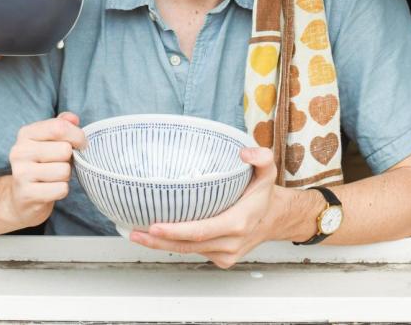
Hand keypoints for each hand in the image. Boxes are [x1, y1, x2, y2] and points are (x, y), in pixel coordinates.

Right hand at [6, 113, 85, 228]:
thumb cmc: (41, 165)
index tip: (81, 144)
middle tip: (60, 164)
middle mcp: (20, 151)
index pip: (59, 127)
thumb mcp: (48, 141)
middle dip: (69, 159)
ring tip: (54, 177)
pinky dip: (61, 190)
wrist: (20, 198)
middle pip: (64, 150)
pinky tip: (50, 190)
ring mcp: (21, 173)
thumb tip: (73, 118)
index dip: (77, 135)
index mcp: (26, 134)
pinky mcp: (27, 194)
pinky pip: (61, 189)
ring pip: (64, 171)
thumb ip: (61, 125)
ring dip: (65, 176)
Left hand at [130, 147, 278, 268]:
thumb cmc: (263, 196)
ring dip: (162, 245)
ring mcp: (225, 254)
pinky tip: (158, 237)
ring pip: (188, 251)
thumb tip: (243, 152)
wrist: (274, 219)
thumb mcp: (267, 171)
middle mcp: (230, 242)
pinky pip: (194, 252)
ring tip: (138, 234)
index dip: (175, 231)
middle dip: (158, 241)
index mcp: (238, 223)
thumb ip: (261, 157)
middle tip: (135, 231)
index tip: (154, 226)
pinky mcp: (221, 259)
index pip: (201, 231)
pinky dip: (175, 245)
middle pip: (188, 246)